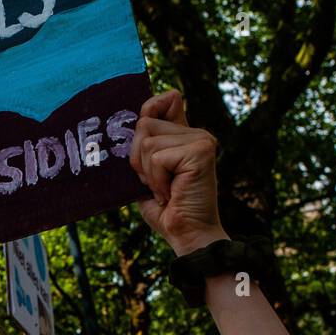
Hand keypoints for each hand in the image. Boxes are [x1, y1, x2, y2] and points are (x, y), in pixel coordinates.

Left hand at [129, 90, 228, 255]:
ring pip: (148, 142)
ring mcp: (201, 140)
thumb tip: (134, 121)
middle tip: (157, 182)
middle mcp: (196, 133)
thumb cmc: (166, 210)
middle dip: (139, 159)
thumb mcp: (148, 174)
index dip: (150, 106)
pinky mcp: (200, 151)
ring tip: (166, 190)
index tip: (141, 122)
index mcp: (185, 136)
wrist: (187, 235)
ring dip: (148, 173)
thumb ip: (143, 148)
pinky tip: (171, 193)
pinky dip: (156, 181)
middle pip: (145, 125)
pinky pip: (157, 158)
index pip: (167, 99)